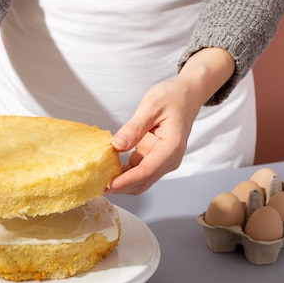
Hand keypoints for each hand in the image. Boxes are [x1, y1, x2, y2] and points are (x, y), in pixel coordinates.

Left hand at [107, 47, 234, 194]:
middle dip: (121, 186)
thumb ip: (134, 128)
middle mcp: (169, 159)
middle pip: (143, 180)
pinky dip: (125, 174)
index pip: (147, 171)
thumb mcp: (151, 107)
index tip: (108, 185)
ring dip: (122, 182)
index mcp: (171, 147)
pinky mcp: (155, 158)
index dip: (126, 181)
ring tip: (100, 179)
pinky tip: (110, 169)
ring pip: (141, 180)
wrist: (186, 95)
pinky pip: (139, 171)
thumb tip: (117, 145)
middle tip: (97, 186)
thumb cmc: (173, 98)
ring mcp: (163, 160)